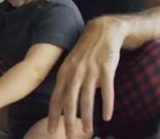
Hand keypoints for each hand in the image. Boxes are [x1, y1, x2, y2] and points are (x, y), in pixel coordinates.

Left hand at [47, 16, 127, 137]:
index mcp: (65, 72)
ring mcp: (90, 71)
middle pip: (70, 101)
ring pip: (87, 98)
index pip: (56, 97)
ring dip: (87, 117)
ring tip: (88, 131)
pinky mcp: (106, 68)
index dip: (53, 115)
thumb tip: (68, 102)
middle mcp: (75, 73)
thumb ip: (69, 82)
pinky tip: (107, 116)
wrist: (103, 31)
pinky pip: (107, 90)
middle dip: (69, 121)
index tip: (51, 130)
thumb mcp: (72, 65)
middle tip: (69, 137)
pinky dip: (107, 104)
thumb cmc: (86, 51)